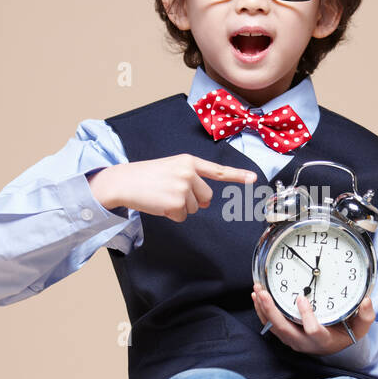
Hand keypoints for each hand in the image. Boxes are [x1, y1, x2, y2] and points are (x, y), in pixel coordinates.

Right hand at [87, 155, 254, 219]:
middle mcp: (189, 173)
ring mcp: (183, 188)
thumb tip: (204, 202)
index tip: (253, 179)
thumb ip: (191, 178)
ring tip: (162, 196)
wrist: (124, 181)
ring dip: (180, 207)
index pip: (217, 170)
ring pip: (194, 208)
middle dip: (193, 200)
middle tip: (171, 193)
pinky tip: (159, 204)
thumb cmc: (146, 176)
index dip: (237, 176)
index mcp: (189, 161)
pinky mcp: (176, 203)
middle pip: (206, 197)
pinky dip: (172, 215)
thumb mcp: (171, 168)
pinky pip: (183, 217)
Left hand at [251, 282, 374, 355]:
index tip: (301, 298)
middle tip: (264, 293)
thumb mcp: (361, 327)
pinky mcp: (285, 336)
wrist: (334, 348)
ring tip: (257, 291)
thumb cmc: (347, 334)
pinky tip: (256, 297)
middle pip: (284, 330)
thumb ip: (366, 315)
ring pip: (273, 327)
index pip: (313, 331)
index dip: (306, 316)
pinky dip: (261, 311)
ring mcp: (292, 340)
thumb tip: (366, 301)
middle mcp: (304, 343)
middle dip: (272, 311)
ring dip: (263, 309)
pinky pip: (269, 325)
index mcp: (323, 340)